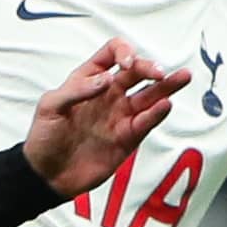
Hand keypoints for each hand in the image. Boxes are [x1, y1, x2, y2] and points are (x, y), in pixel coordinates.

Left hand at [20, 38, 188, 198]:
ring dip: (167, 86)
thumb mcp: (49, 107)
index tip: (125, 64)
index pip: (112, 53)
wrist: (47, 175)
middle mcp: (109, 94)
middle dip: (150, 68)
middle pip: (137, 72)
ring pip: (150, 95)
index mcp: (88, 79)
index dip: (123, 52)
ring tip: (183, 76)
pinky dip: (157, 113)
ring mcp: (120, 115)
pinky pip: (146, 122)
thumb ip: (76, 90)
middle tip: (159, 71)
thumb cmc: (44, 138)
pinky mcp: (128, 137)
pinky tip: (165, 105)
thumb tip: (106, 79)